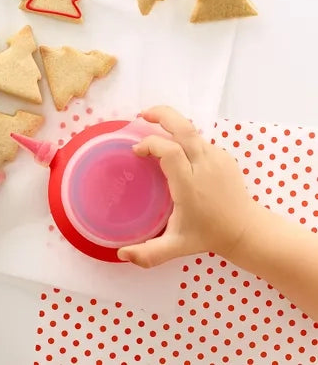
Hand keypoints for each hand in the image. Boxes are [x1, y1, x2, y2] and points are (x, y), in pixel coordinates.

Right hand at [117, 106, 260, 267]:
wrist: (247, 230)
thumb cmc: (208, 235)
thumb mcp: (176, 246)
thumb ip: (149, 253)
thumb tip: (121, 254)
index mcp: (190, 183)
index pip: (169, 151)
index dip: (149, 145)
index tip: (136, 152)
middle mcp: (204, 165)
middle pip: (184, 127)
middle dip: (162, 114)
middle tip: (143, 115)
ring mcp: (217, 158)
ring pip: (191, 130)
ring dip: (171, 125)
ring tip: (154, 127)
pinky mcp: (224, 156)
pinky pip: (199, 140)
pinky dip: (183, 138)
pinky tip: (175, 149)